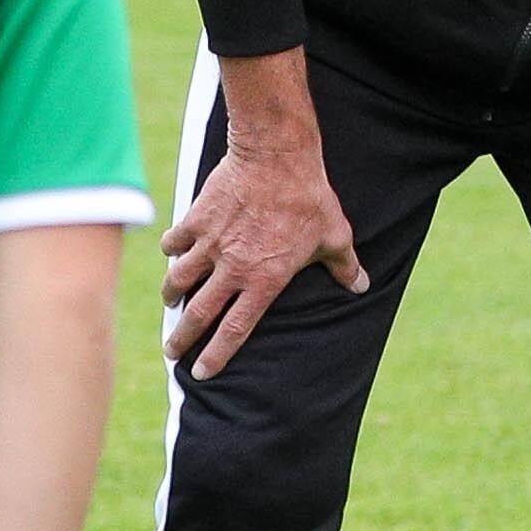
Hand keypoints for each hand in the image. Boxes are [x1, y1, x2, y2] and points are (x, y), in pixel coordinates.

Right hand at [161, 135, 359, 380]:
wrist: (276, 157)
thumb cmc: (309, 198)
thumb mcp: (334, 235)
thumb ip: (344, 265)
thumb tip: (361, 285)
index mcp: (264, 281)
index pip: (235, 330)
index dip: (217, 355)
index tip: (202, 373)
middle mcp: (232, 268)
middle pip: (199, 314)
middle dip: (182, 338)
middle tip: (172, 352)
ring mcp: (211, 244)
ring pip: (179, 279)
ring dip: (172, 294)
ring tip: (169, 301)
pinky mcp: (197, 218)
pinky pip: (175, 241)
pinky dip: (171, 250)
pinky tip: (172, 252)